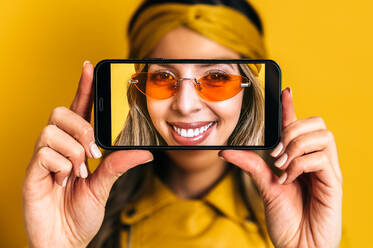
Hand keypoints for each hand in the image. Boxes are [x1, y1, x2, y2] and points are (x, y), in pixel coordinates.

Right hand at [22, 61, 152, 247]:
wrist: (65, 241)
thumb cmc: (81, 213)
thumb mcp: (105, 185)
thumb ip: (119, 164)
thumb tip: (146, 151)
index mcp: (76, 146)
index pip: (79, 109)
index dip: (83, 87)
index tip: (90, 66)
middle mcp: (58, 147)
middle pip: (60, 112)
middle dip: (81, 129)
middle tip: (93, 153)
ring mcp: (43, 159)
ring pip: (53, 130)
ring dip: (74, 152)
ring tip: (78, 174)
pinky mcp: (31, 172)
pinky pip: (44, 152)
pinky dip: (61, 167)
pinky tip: (63, 182)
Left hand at [219, 88, 341, 247]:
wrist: (298, 245)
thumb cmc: (286, 218)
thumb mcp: (264, 186)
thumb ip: (250, 165)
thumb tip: (225, 151)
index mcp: (299, 157)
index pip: (297, 124)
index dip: (291, 106)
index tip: (284, 90)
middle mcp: (315, 159)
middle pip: (315, 122)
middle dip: (291, 131)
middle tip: (275, 154)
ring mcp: (326, 170)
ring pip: (322, 134)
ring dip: (296, 145)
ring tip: (281, 165)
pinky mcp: (334, 181)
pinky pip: (321, 157)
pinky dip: (301, 163)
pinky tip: (289, 178)